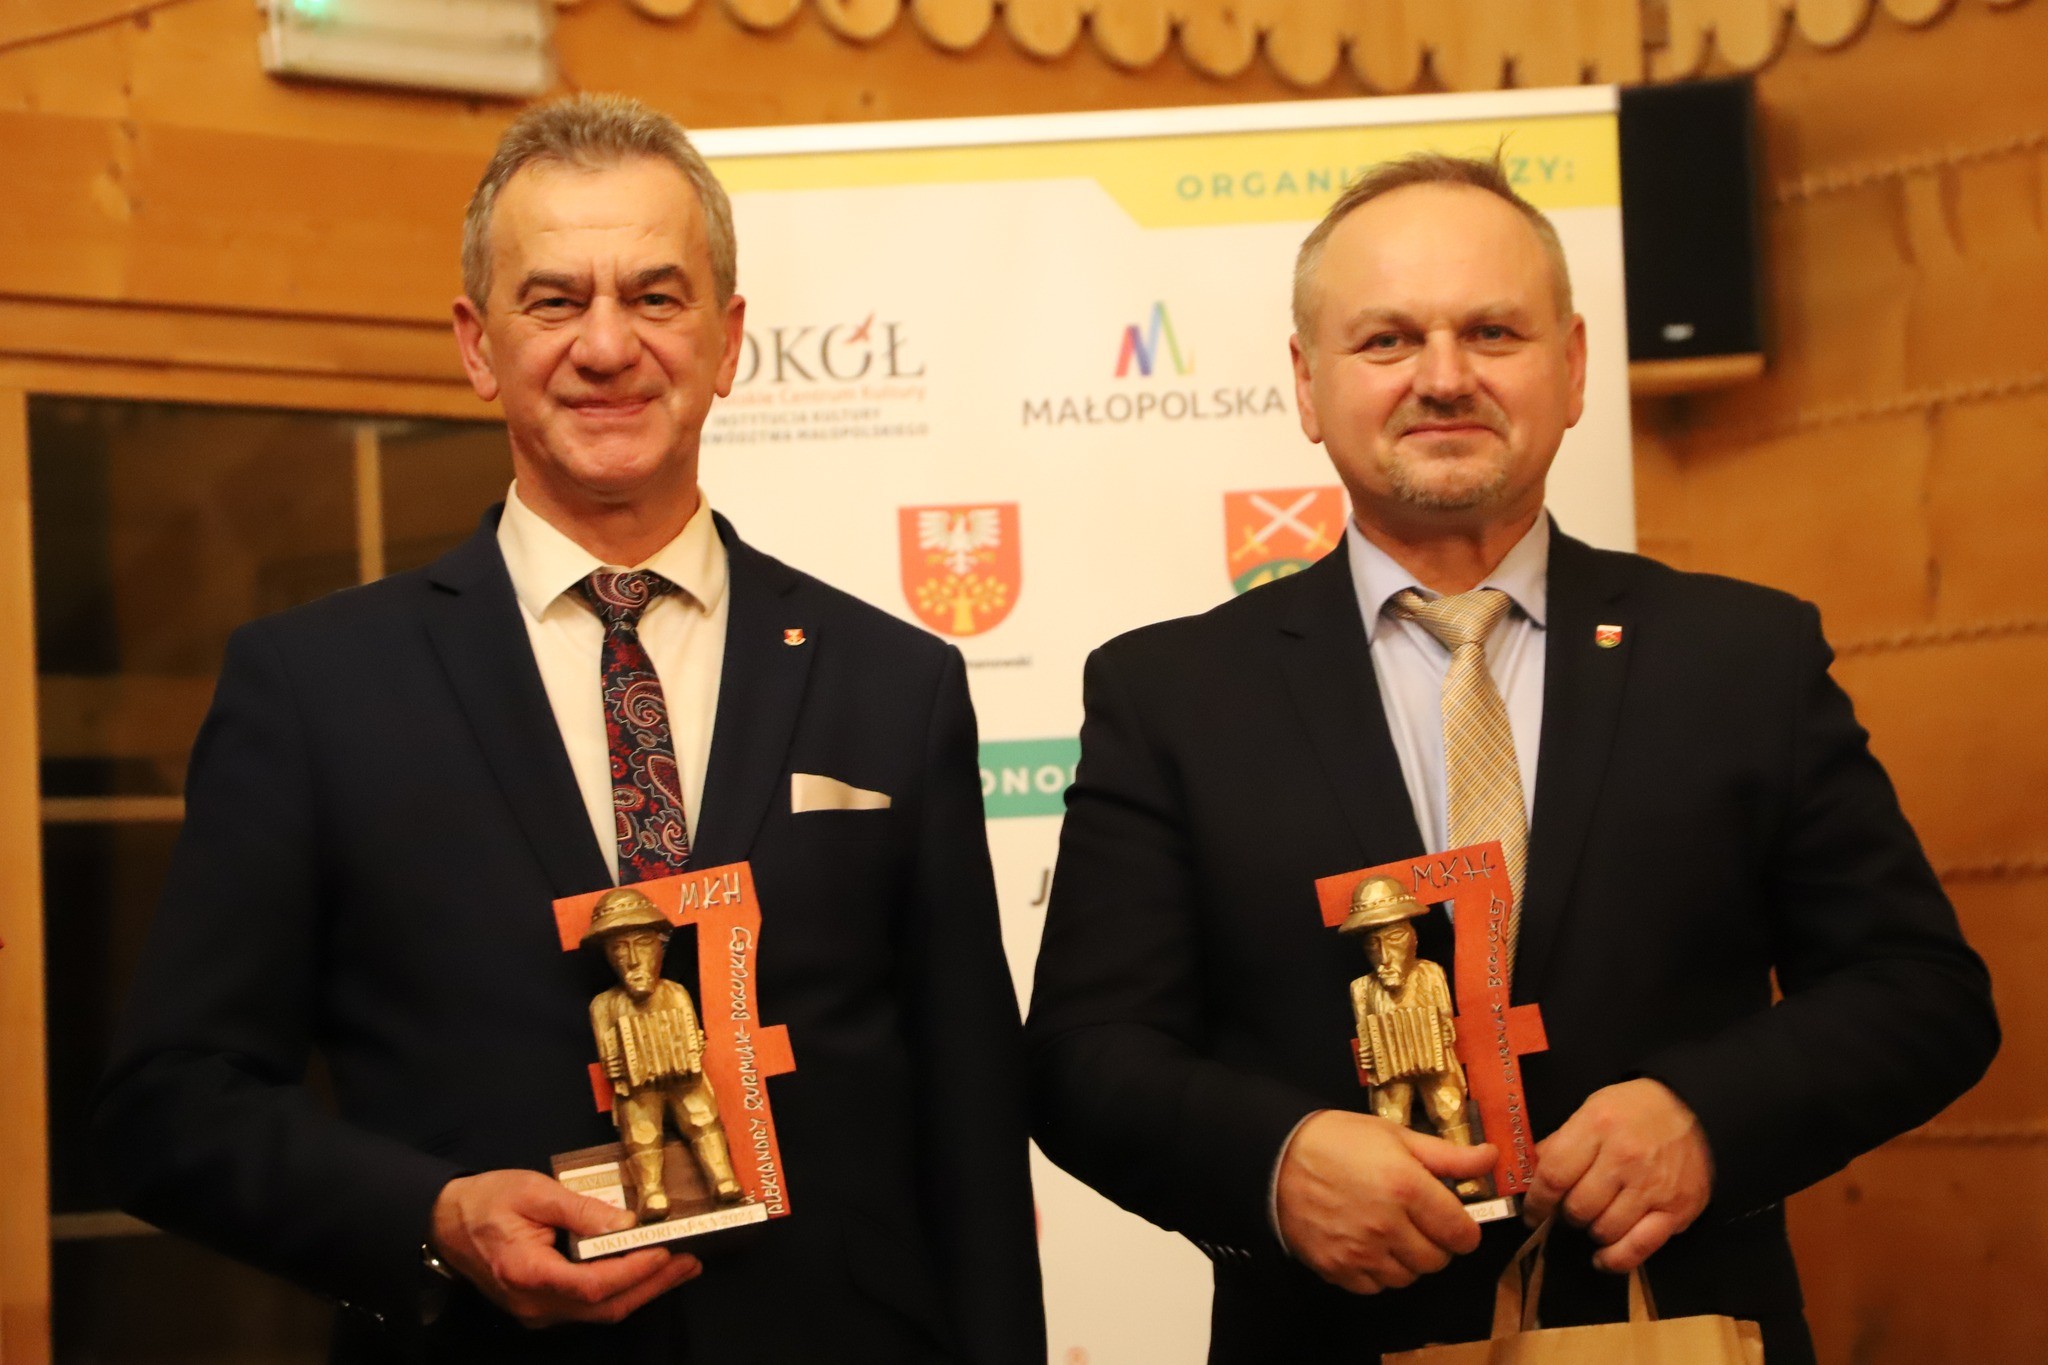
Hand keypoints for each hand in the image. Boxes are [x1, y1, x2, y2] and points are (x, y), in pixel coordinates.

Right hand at [429, 1170, 701, 1327]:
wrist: (444, 1222)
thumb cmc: (486, 1202)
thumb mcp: (534, 1191)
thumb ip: (581, 1209)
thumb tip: (625, 1221)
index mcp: (528, 1273)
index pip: (593, 1284)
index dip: (635, 1271)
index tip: (666, 1251)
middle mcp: (535, 1303)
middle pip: (605, 1306)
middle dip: (652, 1285)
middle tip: (690, 1262)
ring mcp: (537, 1311)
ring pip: (600, 1311)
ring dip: (642, 1290)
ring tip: (678, 1267)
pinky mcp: (542, 1307)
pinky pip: (588, 1306)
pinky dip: (621, 1291)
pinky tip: (644, 1272)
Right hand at [1275, 1110, 1497, 1293]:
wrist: (1275, 1156)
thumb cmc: (1337, 1140)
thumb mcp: (1395, 1135)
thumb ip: (1447, 1156)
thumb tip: (1491, 1158)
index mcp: (1408, 1188)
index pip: (1462, 1234)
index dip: (1462, 1228)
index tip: (1452, 1219)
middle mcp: (1388, 1226)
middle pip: (1437, 1261)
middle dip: (1435, 1243)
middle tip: (1417, 1221)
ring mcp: (1361, 1252)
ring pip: (1408, 1278)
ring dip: (1406, 1260)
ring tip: (1389, 1232)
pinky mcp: (1337, 1268)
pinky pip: (1374, 1287)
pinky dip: (1376, 1272)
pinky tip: (1367, 1245)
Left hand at [1522, 1079, 1712, 1273]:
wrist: (1693, 1108)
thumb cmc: (1634, 1109)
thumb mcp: (1592, 1110)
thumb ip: (1562, 1142)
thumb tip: (1533, 1176)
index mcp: (1597, 1127)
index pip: (1554, 1176)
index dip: (1537, 1202)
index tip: (1532, 1213)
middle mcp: (1624, 1158)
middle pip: (1578, 1208)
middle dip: (1566, 1215)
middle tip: (1571, 1209)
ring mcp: (1652, 1187)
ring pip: (1604, 1230)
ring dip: (1592, 1231)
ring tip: (1594, 1219)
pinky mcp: (1676, 1210)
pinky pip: (1638, 1247)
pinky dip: (1615, 1259)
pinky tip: (1603, 1258)